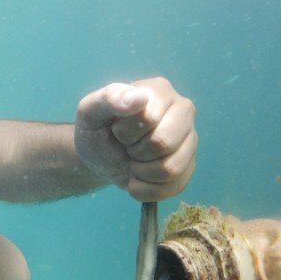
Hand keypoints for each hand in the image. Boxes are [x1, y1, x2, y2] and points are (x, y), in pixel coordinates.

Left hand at [75, 77, 196, 201]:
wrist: (100, 159)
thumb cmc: (97, 130)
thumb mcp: (90, 111)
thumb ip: (110, 98)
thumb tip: (141, 97)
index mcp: (160, 90)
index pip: (148, 118)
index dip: (125, 132)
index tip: (116, 130)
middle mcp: (183, 111)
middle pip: (164, 143)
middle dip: (135, 152)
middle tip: (127, 147)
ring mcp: (190, 140)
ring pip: (171, 169)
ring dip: (141, 173)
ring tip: (133, 162)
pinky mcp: (189, 166)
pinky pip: (173, 187)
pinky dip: (148, 189)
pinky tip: (140, 177)